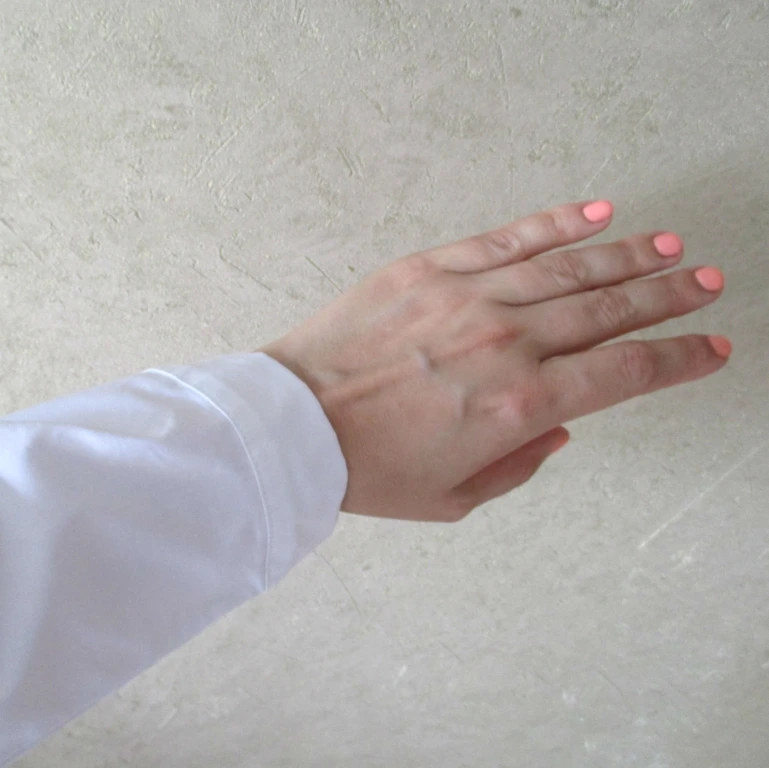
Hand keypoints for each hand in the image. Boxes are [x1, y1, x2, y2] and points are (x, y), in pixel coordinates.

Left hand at [259, 201, 729, 521]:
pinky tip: (596, 213)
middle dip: (668, 296)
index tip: (710, 348)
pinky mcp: (429, 269)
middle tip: (707, 283)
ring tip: (668, 247)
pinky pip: (508, 240)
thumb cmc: (370, 470)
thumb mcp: (455, 498)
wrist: (294, 425)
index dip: (678, 359)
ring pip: (568, 268)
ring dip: (627, 256)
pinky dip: (556, 224)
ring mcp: (467, 298)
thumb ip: (521, 464)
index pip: (624, 373)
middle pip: (608, 310)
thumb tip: (560, 427)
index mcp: (517, 407)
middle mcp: (504, 345)